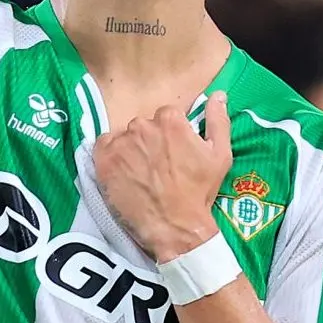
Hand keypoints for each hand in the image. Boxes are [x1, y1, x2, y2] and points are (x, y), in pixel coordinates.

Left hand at [94, 91, 234, 262]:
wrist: (175, 227)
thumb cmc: (199, 192)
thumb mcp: (219, 155)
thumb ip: (218, 121)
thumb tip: (218, 95)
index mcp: (169, 120)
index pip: (165, 116)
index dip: (170, 137)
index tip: (173, 155)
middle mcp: (142, 125)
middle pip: (143, 126)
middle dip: (149, 141)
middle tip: (157, 167)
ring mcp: (121, 143)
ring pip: (124, 137)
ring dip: (130, 149)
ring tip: (141, 174)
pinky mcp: (104, 160)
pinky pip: (103, 147)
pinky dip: (111, 156)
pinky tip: (123, 173)